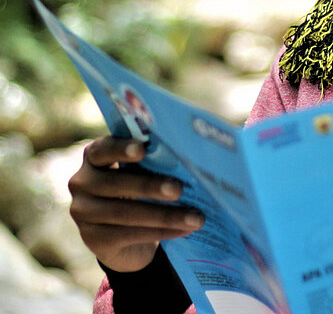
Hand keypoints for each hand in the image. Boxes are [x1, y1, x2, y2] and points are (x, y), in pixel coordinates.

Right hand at [69, 137, 204, 272]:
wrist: (126, 234)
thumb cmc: (140, 187)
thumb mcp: (142, 170)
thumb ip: (153, 160)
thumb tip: (190, 157)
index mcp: (95, 156)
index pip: (102, 149)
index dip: (121, 148)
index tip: (142, 149)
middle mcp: (82, 182)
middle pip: (115, 184)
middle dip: (150, 186)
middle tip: (179, 189)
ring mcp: (83, 212)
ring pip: (125, 213)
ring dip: (165, 215)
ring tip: (195, 217)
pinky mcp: (93, 239)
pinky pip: (129, 234)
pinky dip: (161, 231)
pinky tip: (185, 229)